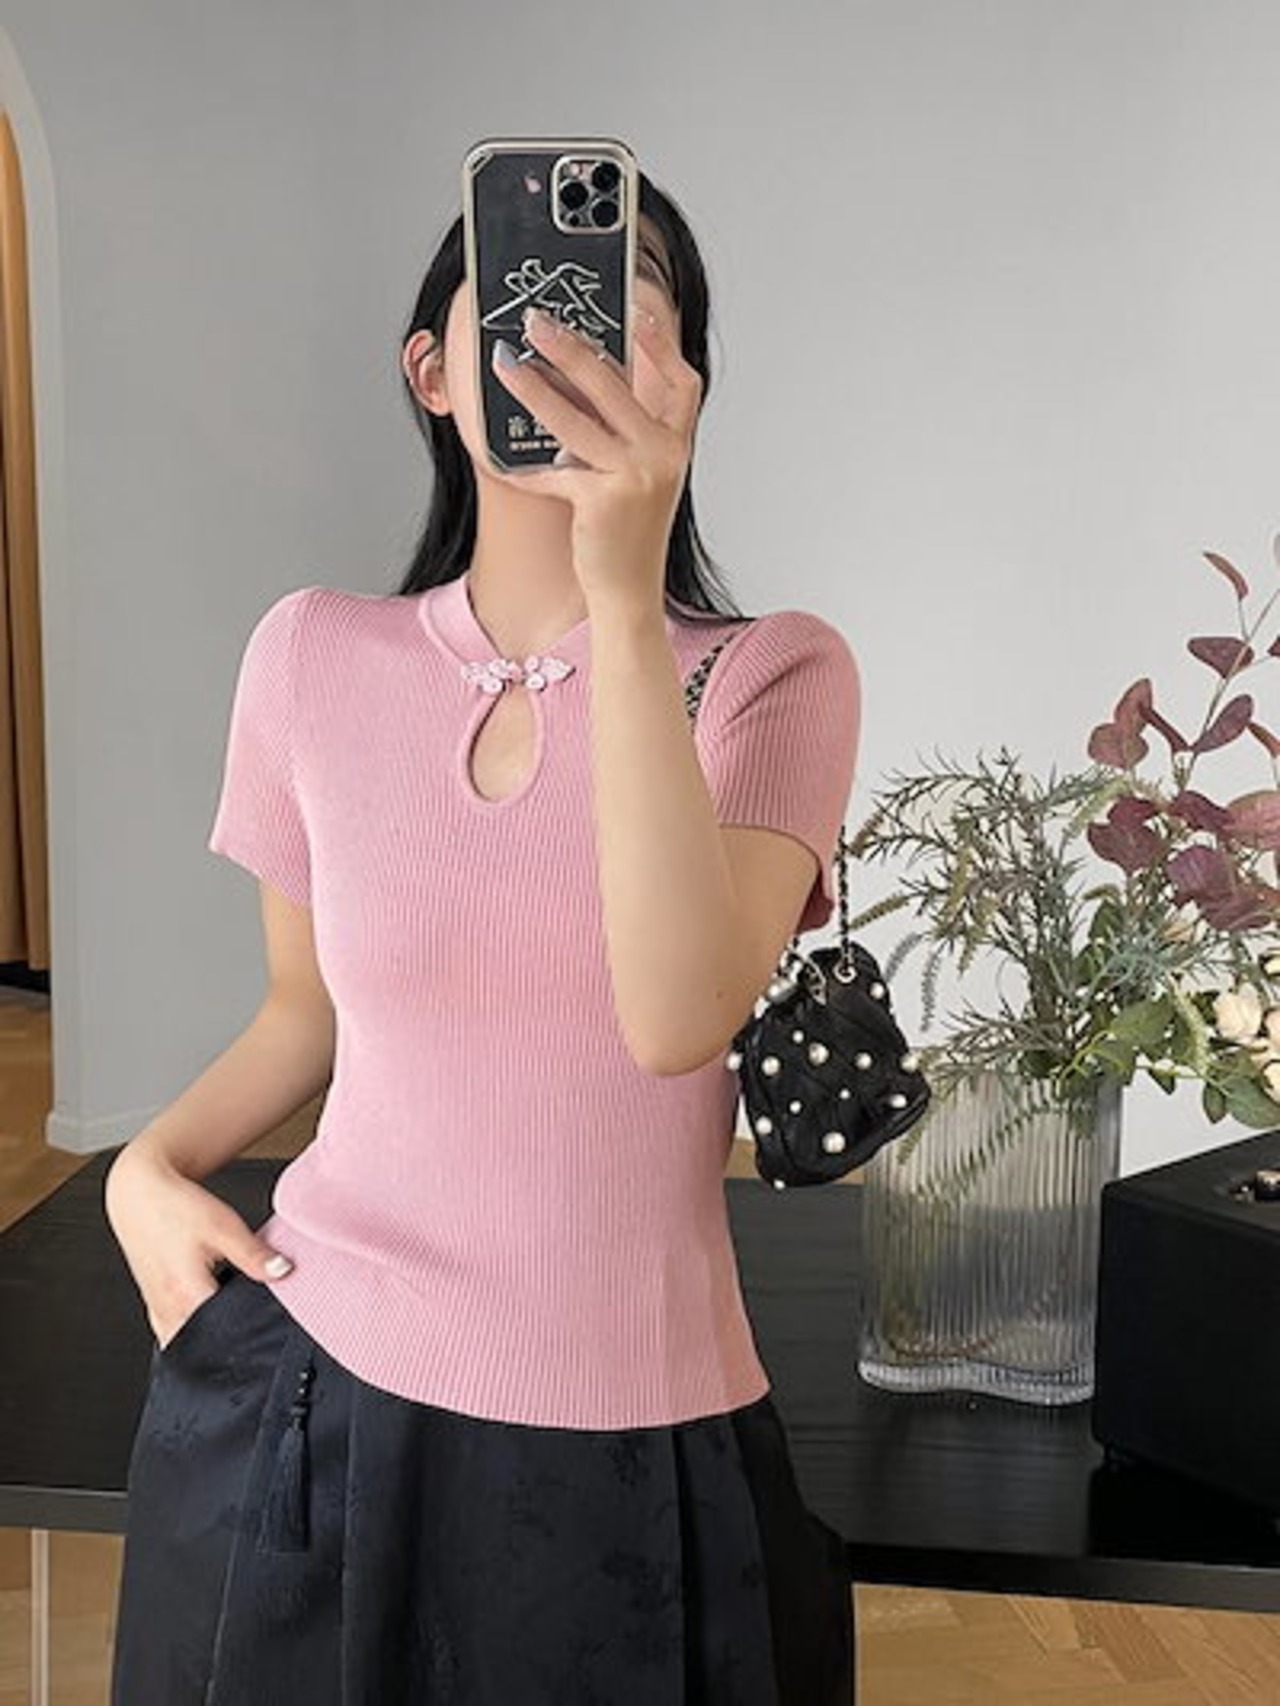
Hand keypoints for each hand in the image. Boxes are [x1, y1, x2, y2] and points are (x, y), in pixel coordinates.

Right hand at [104, 1143, 292, 1348]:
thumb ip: (254, 1254)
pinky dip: (193, 1329)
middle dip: (231, 1338)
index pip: (224, 1333)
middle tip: (253, 1323)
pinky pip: (175, 1331)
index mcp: (187, 1293)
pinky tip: (209, 1315)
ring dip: (210, 1336)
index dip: (249, 1332)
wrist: (138, 1195)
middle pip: (206, 1342)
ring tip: (232, 1317)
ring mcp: (158, 1310)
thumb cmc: (175, 1208)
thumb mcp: (224, 1227)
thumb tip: (283, 1272)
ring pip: (188, 1341)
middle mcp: (168, 1309)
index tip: (267, 1326)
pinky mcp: (154, 1305)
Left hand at [489, 303, 702, 618]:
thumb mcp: (638, 478)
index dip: (661, 345)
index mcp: (677, 445)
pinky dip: (522, 468)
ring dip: (533, 387)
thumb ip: (621, 435)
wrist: (630, 592)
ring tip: (504, 362)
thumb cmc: (627, 534)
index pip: (683, 382)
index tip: (636, 311)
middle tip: (536, 323)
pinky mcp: (603, 500)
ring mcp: (636, 477)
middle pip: (615, 385)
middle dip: (571, 347)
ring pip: (575, 420)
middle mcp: (664, 456)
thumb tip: (573, 387)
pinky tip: (495, 457)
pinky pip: (553, 472)